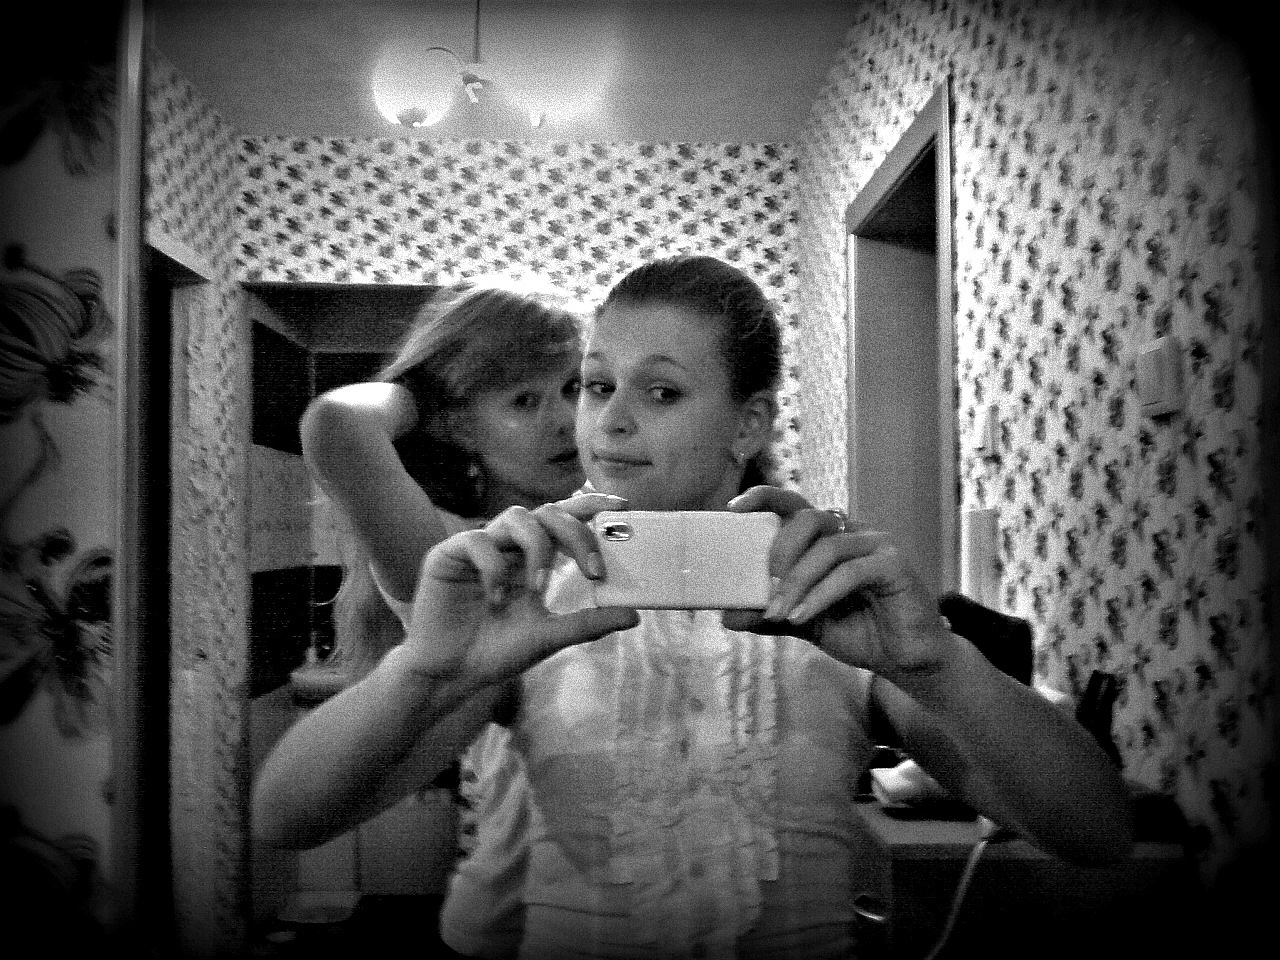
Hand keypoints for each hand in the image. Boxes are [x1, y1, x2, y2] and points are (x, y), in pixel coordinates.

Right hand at [400, 493, 639, 695]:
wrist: (449, 674)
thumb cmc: (496, 651)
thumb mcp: (549, 636)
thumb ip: (588, 623)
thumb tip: (634, 615)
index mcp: (533, 557)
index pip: (565, 518)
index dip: (592, 505)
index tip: (624, 506)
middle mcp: (508, 544)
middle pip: (548, 511)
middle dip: (576, 534)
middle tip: (594, 569)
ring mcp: (479, 546)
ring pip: (516, 516)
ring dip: (538, 550)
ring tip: (539, 589)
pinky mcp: (448, 554)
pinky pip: (477, 542)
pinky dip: (494, 571)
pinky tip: (495, 602)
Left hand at [724, 486, 956, 684]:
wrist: (907, 660)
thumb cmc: (859, 630)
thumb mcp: (804, 621)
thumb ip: (770, 614)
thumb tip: (727, 616)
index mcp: (829, 536)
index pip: (795, 504)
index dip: (765, 497)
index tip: (733, 508)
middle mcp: (853, 532)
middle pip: (809, 518)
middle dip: (779, 550)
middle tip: (765, 585)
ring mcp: (877, 544)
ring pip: (828, 548)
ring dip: (796, 582)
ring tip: (779, 614)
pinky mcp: (895, 566)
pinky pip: (850, 572)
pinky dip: (820, 596)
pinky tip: (801, 617)